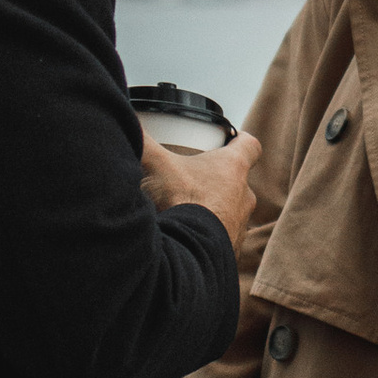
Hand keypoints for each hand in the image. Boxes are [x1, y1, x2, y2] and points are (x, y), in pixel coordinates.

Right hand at [143, 130, 260, 258]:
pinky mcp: (231, 249)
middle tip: (192, 179)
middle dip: (216, 179)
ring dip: (211, 210)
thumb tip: (128, 124)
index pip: (249, 146)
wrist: (187, 252)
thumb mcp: (155, 164)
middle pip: (237, 180)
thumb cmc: (180, 203)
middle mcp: (243, 196)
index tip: (232, 140)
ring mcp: (239, 225)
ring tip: (185, 211)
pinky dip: (206, 235)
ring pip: (229, 211)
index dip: (240, 141)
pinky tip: (186, 236)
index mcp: (232, 168)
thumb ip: (143, 141)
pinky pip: (220, 238)